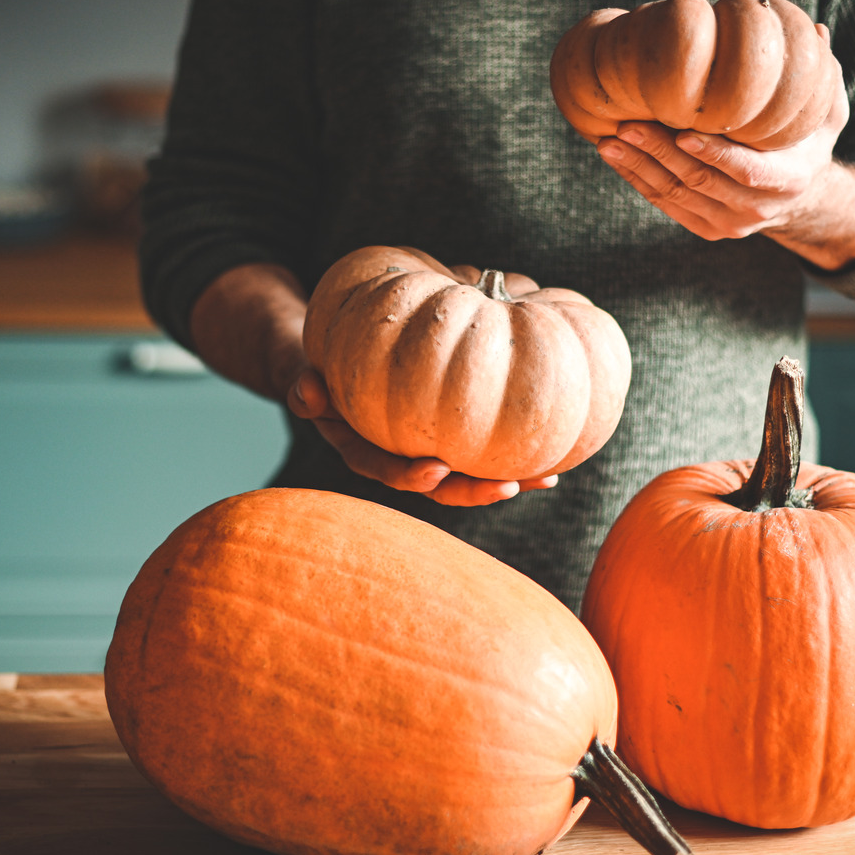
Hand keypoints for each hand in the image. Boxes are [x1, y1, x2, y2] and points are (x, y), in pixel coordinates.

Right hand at [286, 368, 558, 507]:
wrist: (327, 365)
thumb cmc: (317, 365)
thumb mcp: (303, 372)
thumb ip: (303, 385)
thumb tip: (307, 390)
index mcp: (363, 450)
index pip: (388, 470)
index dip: (411, 475)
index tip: (437, 470)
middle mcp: (397, 458)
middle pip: (438, 485)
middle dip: (474, 489)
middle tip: (508, 486)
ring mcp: (424, 452)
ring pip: (467, 474)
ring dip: (505, 480)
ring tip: (544, 479)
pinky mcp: (448, 440)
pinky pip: (481, 450)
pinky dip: (513, 453)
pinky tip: (552, 459)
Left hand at [594, 55, 854, 268]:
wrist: (801, 198)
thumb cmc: (808, 144)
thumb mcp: (827, 115)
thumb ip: (824, 80)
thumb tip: (818, 33)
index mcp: (788, 181)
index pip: (746, 171)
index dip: (714, 153)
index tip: (682, 133)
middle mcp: (756, 209)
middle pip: (700, 182)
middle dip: (660, 153)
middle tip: (627, 126)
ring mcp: (729, 224)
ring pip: (676, 195)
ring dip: (639, 168)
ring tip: (610, 141)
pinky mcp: (706, 229)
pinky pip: (666, 205)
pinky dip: (639, 181)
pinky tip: (617, 158)